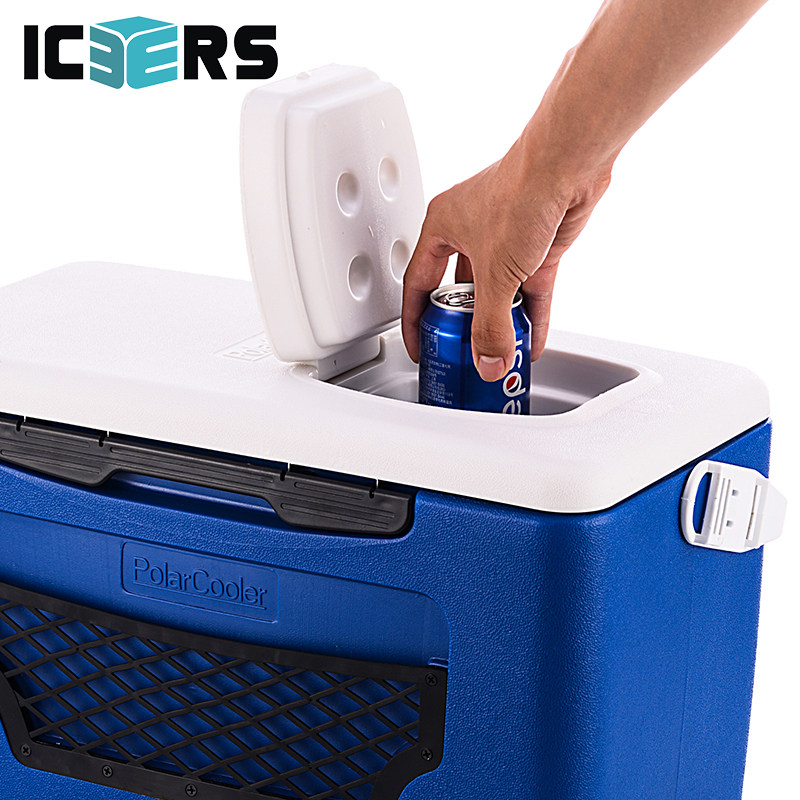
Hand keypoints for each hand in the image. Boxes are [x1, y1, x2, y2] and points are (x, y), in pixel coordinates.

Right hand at [401, 135, 611, 380]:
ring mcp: (504, 239)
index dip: (415, 319)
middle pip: (461, 293)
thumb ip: (490, 325)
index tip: (419, 345)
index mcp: (441, 227)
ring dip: (501, 324)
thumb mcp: (495, 274)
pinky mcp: (537, 246)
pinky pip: (529, 292)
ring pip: (498, 293)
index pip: (418, 284)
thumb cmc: (521, 193)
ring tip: (500, 353)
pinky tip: (528, 340)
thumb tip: (488, 362)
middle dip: (465, 327)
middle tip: (463, 354)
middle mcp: (470, 232)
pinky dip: (529, 317)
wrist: (567, 166)